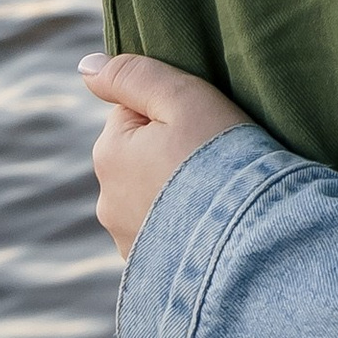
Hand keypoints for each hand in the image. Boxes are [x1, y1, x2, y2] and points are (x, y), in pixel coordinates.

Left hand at [81, 51, 254, 262]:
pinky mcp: (149, 271)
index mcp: (109, 153)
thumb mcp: (183, 97)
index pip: (134, 113)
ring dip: (175, 194)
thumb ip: (134, 75)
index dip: (173, 113)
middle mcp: (107, 200)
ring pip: (151, 198)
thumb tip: (87, 66)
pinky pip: (164, 234)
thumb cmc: (221, 158)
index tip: (204, 126)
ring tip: (217, 197)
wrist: (251, 238)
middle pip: (140, 157)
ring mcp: (126, 240)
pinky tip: (211, 229)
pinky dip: (182, 228)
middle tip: (215, 161)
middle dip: (170, 155)